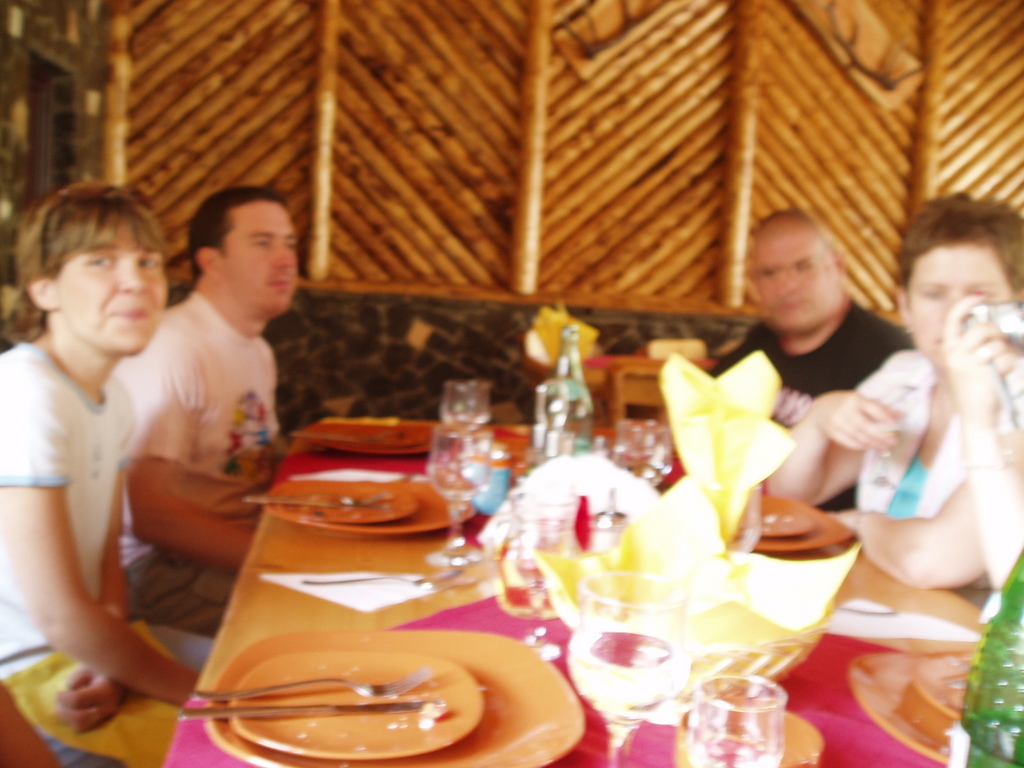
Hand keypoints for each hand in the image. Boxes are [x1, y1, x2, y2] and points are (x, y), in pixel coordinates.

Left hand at [55, 667, 124, 732]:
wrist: (122, 676)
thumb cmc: (103, 669)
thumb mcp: (90, 667)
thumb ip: (77, 677)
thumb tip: (69, 688)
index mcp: (106, 690)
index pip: (78, 700)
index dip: (63, 698)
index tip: (58, 692)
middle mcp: (108, 706)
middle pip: (79, 718)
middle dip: (63, 712)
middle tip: (59, 701)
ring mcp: (107, 715)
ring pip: (80, 726)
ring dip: (67, 718)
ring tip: (64, 706)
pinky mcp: (103, 720)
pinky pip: (83, 726)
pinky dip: (72, 721)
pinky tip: (71, 709)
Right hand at [811, 391, 903, 451]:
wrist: (822, 410)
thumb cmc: (848, 405)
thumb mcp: (862, 401)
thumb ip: (881, 408)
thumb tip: (902, 415)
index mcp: (855, 399)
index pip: (871, 408)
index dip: (883, 416)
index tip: (894, 424)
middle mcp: (845, 410)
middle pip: (864, 425)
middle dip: (880, 435)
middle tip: (893, 441)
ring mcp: (837, 422)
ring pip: (858, 436)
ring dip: (873, 443)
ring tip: (885, 446)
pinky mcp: (833, 432)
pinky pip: (849, 442)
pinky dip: (861, 446)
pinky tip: (871, 446)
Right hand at [943, 295, 1017, 430]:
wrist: (974, 416)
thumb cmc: (973, 389)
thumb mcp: (964, 365)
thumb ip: (973, 346)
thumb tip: (994, 329)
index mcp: (948, 350)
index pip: (953, 318)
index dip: (966, 304)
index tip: (979, 297)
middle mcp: (954, 354)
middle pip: (982, 328)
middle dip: (997, 333)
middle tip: (1001, 342)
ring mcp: (968, 363)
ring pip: (996, 344)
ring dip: (1006, 353)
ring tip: (1002, 364)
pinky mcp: (983, 373)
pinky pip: (1006, 359)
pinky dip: (1010, 366)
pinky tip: (1003, 374)